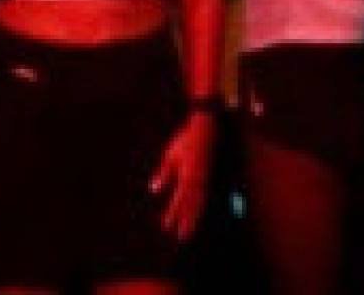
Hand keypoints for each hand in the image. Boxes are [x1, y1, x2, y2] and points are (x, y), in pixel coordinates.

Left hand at [149, 112, 215, 239]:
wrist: (205, 128)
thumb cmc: (186, 140)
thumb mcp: (170, 155)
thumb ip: (164, 173)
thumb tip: (154, 190)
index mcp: (187, 174)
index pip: (179, 198)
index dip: (173, 213)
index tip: (166, 226)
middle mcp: (198, 180)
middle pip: (191, 205)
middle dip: (185, 221)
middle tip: (180, 236)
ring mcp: (206, 179)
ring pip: (200, 203)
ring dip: (194, 218)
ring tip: (188, 232)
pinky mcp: (210, 178)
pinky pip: (205, 197)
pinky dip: (200, 209)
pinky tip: (196, 216)